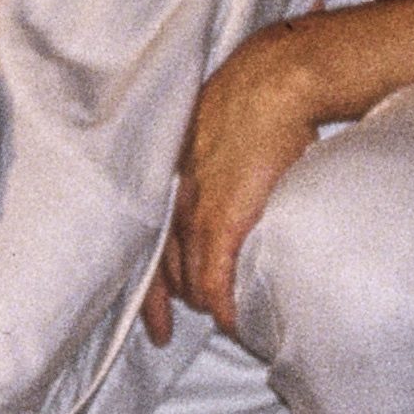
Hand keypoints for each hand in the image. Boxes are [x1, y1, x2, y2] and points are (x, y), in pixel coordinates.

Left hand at [144, 29, 332, 347]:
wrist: (272, 82)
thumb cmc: (248, 98)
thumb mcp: (205, 133)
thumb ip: (202, 166)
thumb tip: (220, 183)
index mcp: (162, 178)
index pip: (141, 245)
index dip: (144, 287)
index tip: (151, 317)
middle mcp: (168, 200)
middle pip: (158, 271)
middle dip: (167, 302)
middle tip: (167, 332)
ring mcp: (194, 213)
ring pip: (189, 280)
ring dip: (204, 303)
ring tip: (221, 318)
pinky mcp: (224, 220)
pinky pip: (214, 280)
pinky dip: (222, 306)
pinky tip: (231, 321)